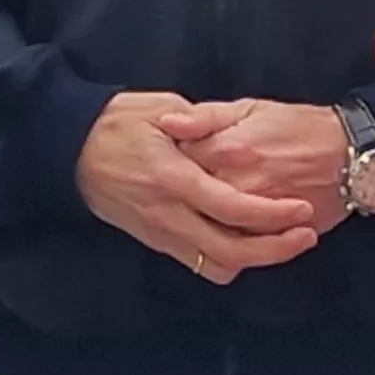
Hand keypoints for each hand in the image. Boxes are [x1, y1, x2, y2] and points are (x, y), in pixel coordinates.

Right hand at [75, 91, 320, 284]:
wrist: (69, 149)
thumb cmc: (116, 122)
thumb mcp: (158, 108)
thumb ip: (197, 121)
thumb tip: (223, 130)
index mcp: (173, 179)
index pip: (232, 208)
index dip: (272, 215)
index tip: (302, 211)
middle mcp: (168, 214)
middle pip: (231, 251)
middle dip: (274, 250)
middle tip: (305, 235)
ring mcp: (159, 233)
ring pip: (215, 266)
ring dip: (252, 260)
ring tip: (282, 241)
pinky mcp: (154, 240)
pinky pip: (197, 263)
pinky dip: (226, 259)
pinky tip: (245, 241)